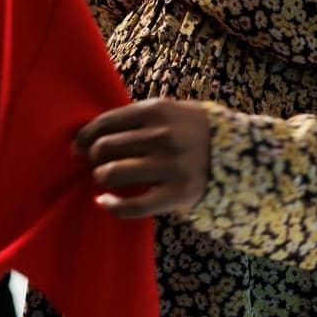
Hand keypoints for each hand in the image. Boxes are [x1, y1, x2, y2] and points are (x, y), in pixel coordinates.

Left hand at [75, 98, 210, 218]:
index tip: (78, 145)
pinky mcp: (176, 194)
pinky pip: (132, 205)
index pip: (106, 122)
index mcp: (158, 111)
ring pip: (113, 173)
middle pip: (105, 147)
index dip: (85, 135)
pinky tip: (104, 201)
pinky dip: (112, 205)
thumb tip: (90, 133)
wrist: (238, 155)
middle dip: (93, 157)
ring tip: (106, 177)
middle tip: (96, 162)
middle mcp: (162, 136)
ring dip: (102, 177)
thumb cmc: (193, 132)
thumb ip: (136, 118)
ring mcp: (170, 166)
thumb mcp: (170, 111)